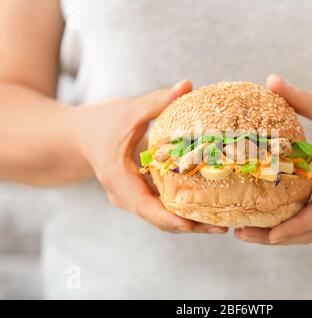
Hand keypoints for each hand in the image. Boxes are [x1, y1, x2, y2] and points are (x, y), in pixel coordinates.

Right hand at [68, 80, 227, 233]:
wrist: (78, 136)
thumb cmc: (100, 123)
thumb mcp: (127, 111)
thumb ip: (156, 102)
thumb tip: (187, 86)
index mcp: (118, 180)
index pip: (146, 208)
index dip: (171, 219)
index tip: (194, 225)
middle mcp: (125, 196)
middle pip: (160, 219)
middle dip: (190, 226)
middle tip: (222, 227)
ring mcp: (132, 197)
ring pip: (162, 217)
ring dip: (189, 221)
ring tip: (221, 223)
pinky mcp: (140, 194)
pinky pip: (162, 207)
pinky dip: (182, 210)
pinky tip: (207, 207)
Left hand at [235, 74, 311, 243]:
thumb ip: (304, 99)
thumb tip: (271, 80)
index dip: (295, 226)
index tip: (270, 234)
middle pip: (310, 232)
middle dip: (276, 237)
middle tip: (241, 233)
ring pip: (309, 233)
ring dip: (278, 237)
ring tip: (245, 233)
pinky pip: (310, 226)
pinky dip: (287, 229)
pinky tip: (263, 223)